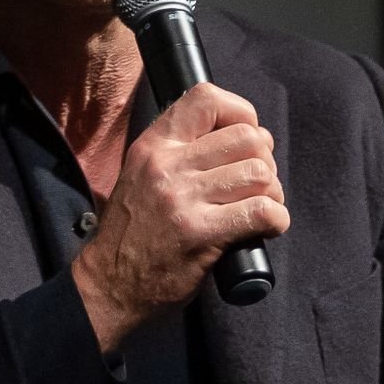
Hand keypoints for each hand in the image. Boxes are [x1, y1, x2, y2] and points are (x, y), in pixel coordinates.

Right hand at [72, 82, 288, 353]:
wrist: (108, 285)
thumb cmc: (133, 233)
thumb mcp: (143, 175)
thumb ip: (181, 151)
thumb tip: (242, 137)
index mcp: (154, 146)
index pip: (207, 99)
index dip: (242, 113)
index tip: (247, 139)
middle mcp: (167, 165)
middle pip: (247, 139)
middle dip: (265, 161)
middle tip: (257, 186)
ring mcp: (183, 199)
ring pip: (260, 174)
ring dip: (272, 194)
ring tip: (259, 209)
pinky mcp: (201, 234)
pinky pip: (262, 212)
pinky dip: (275, 221)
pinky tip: (263, 230)